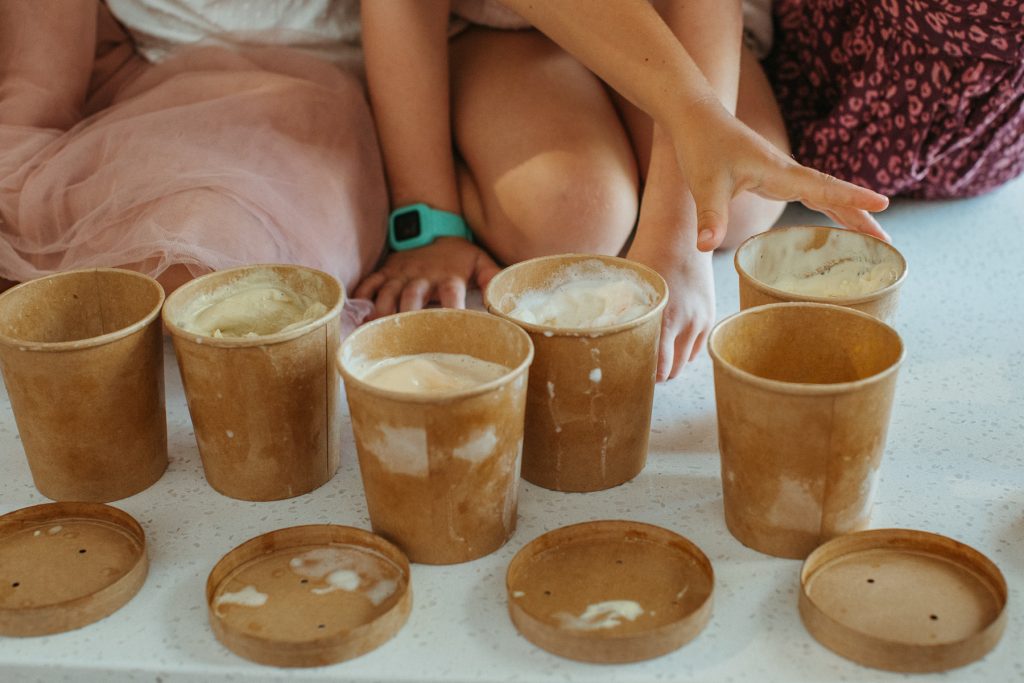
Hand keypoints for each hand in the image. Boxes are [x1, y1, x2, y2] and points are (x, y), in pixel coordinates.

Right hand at [354, 237, 500, 317]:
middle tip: (406, 336)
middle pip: (413, 296)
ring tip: (377, 330)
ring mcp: (401, 272)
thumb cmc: (458, 252)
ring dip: (382, 311)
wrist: (432, 224)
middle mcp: (422, 275)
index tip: (452, 329)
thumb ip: (492, 278)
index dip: (452, 309)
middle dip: (408, 315)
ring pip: (388, 292)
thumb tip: (505, 301)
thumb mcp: (479, 260)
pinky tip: (357, 314)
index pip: (451, 294)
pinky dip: (362, 297)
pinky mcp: (386, 270)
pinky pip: (370, 283)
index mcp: (448, 276)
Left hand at [628, 240, 714, 381]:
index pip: (660, 368)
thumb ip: (622, 312)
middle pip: (674, 370)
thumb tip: (604, 334)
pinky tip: (668, 345)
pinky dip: (683, 351)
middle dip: (657, 375)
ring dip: (671, 363)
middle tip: (638, 372)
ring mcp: (701, 321)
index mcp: (665, 319)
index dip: (645, 377)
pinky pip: (697, 347)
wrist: (683, 236)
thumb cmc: (649, 257)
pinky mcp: (709, 316)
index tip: (631, 377)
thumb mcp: (630, 286)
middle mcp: (687, 324)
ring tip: (653, 358)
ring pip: (685, 360)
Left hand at [674, 99, 890, 251]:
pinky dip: (829, 206)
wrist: (697, 119)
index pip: (824, 187)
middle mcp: (788, 172)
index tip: (884, 204)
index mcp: (780, 172)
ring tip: (873, 237)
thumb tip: (704, 246)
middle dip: (861, 216)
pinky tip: (837, 218)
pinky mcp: (774, 177)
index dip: (853, 197)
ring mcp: (783, 174)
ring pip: (825, 194)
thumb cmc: (702, 147)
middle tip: (887, 242)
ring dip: (849, 213)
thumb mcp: (704, 184)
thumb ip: (710, 216)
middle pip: (834, 194)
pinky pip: (811, 194)